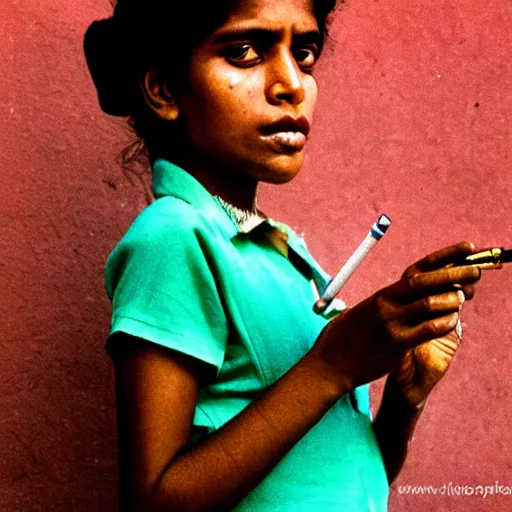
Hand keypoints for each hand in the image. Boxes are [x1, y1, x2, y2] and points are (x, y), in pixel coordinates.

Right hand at [307, 242, 480, 394]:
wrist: (330, 364)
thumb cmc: (345, 337)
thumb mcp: (364, 311)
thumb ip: (386, 302)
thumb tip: (407, 293)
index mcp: (381, 295)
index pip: (416, 270)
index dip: (444, 257)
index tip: (465, 248)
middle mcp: (387, 305)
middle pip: (426, 282)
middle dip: (455, 274)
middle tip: (476, 270)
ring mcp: (392, 324)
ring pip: (431, 304)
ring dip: (453, 299)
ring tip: (464, 297)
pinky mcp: (397, 345)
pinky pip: (429, 329)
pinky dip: (445, 322)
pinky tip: (453, 320)